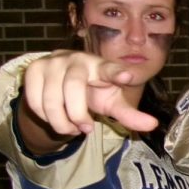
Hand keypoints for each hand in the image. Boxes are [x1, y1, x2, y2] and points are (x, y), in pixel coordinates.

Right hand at [22, 51, 158, 137]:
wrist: (63, 81)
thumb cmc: (93, 91)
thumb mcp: (112, 103)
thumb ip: (129, 114)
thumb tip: (153, 125)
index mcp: (101, 66)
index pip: (110, 68)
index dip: (117, 73)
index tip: (126, 77)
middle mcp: (76, 59)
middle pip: (73, 88)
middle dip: (78, 115)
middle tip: (86, 129)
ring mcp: (53, 61)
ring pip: (51, 98)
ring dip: (61, 121)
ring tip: (71, 127)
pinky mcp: (34, 69)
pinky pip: (34, 100)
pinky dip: (44, 116)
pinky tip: (55, 117)